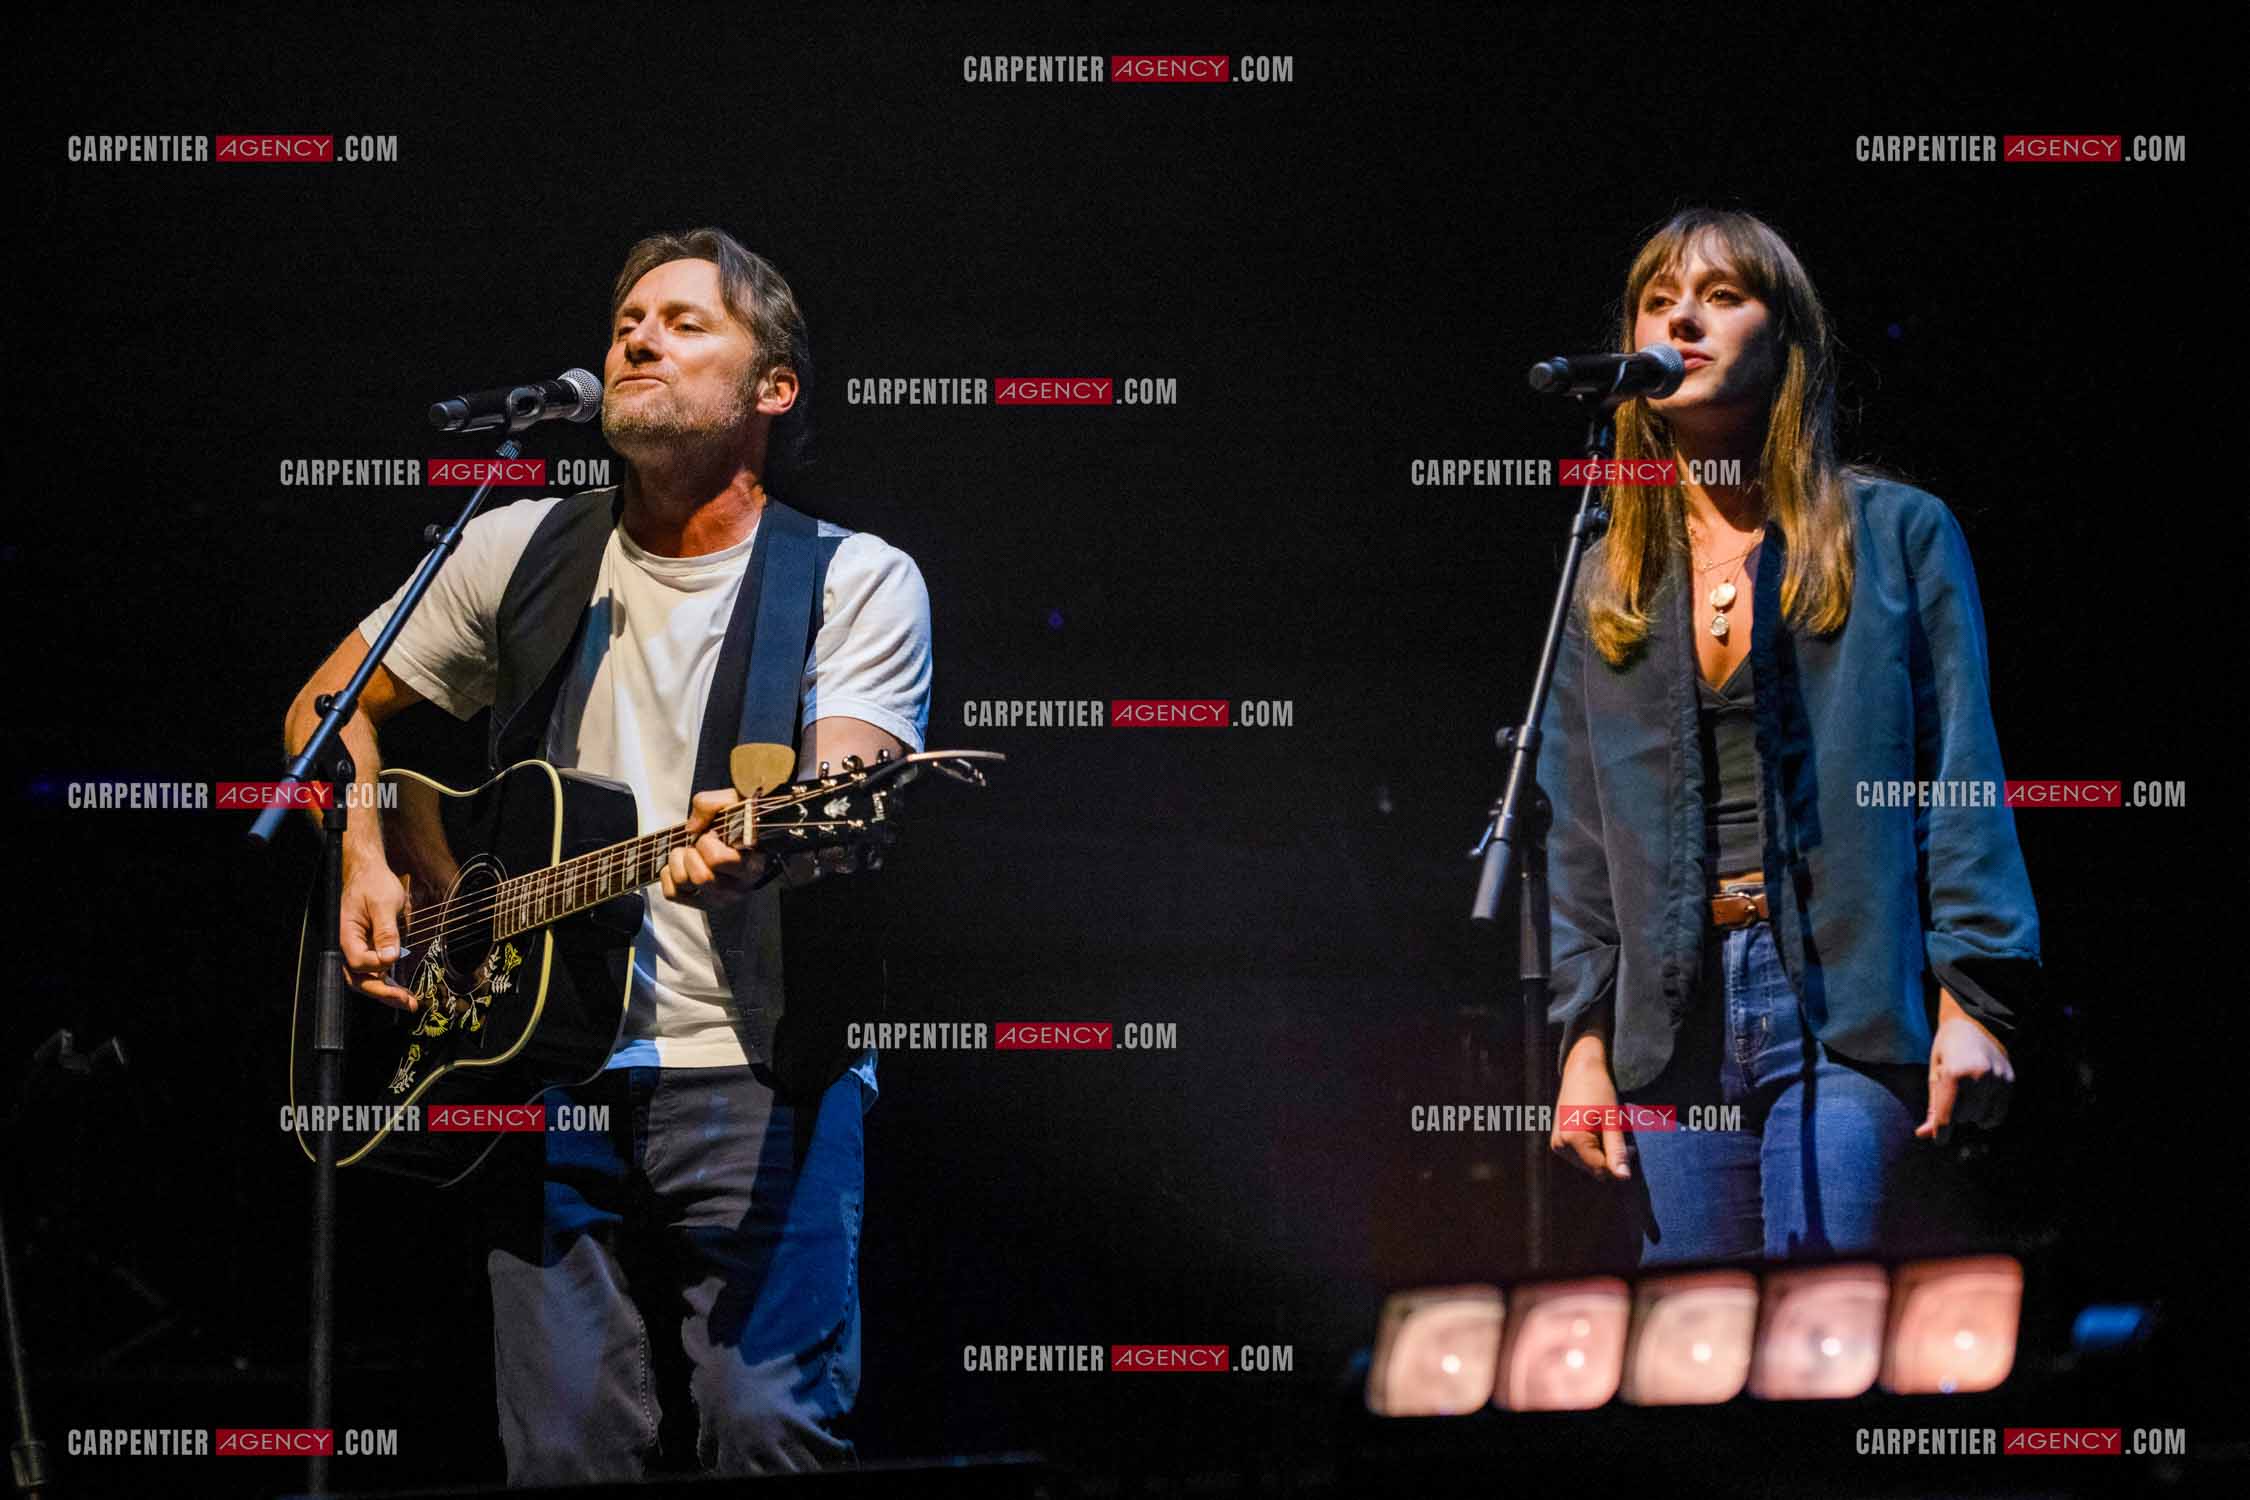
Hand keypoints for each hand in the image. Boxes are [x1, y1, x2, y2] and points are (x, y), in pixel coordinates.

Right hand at [339, 863, 418, 1010]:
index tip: (394, 957)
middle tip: (406, 1001)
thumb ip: (385, 931)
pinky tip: (403, 992)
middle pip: (359, 978)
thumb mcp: (384, 903)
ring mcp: (357, 949)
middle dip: (382, 992)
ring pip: (367, 979)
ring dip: (386, 992)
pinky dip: (388, 983)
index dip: (377, 964)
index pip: (358, 961)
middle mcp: (348, 946)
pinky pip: (374, 971)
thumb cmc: (374, 884)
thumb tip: (390, 958)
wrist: (369, 873)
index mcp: (346, 934)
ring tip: (410, 1003)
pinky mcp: (367, 950)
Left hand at [659, 789, 773, 909]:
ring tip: (688, 852)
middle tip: (697, 844)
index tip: (713, 834)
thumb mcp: (731, 802)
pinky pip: (672, 893)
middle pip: (701, 878)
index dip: (707, 843)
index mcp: (751, 866)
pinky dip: (668, 875)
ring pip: (685, 884)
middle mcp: (738, 888)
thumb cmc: (739, 821)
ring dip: (678, 861)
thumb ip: (713, 804)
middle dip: (691, 854)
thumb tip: (693, 828)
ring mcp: (719, 899)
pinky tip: (680, 865)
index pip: (719, 861)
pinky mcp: (700, 903)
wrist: (738, 834)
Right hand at [1551, 1033, 1631, 1181]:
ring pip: (1588, 1164)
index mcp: (1572, 1139)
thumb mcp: (1612, 1121)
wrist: (1581, 1070)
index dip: (1619, 1164)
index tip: (1631, 1147)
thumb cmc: (1599, 1091)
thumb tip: (1624, 1178)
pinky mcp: (1558, 1141)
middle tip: (1623, 1139)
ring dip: (1603, 1155)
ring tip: (1609, 1133)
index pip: (1600, 1169)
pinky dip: (1594, 1150)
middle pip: (1593, 1169)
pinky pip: (1581, 1156)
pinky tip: (1598, 1132)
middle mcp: (1560, 1145)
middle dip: (1611, 1160)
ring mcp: (1557, 1144)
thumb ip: (1617, 1151)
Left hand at [1916, 988, 2013, 1141]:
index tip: (1939, 1140)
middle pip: (1964, 1118)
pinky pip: (1999, 1114)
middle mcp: (1979, 1076)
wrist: (1972, 1024)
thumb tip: (1924, 1135)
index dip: (1941, 1133)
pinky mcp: (2010, 1081)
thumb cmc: (1946, 1050)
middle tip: (1952, 1095)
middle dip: (1954, 1114)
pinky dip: (1988, 1115)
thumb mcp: (1934, 1074)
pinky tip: (1980, 1102)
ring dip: (1971, 1114)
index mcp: (1954, 1074)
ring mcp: (1997, 1079)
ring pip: (1982, 1118)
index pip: (1948, 1117)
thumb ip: (1933, 1106)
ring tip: (1966, 1094)